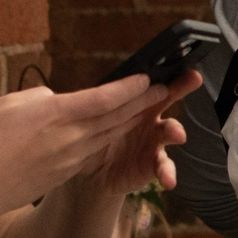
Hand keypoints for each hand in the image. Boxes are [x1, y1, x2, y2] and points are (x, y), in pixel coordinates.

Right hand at [0, 73, 185, 213]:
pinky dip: (108, 139)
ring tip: (148, 110)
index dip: (130, 88)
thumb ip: (42, 98)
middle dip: (142, 104)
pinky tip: (116, 133)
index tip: (148, 78)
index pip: (104, 98)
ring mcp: (71, 159)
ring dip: (131, 122)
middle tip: (164, 90)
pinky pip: (93, 152)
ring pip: (109, 136)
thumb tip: (59, 101)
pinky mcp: (66, 174)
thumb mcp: (12, 104)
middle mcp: (71, 137)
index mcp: (57, 114)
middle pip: (116, 118)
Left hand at [79, 69, 196, 196]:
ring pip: (169, 131)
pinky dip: (167, 172)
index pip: (144, 78)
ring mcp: (152, 141)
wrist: (87, 174)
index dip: (160, 66)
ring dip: (174, 130)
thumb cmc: (86, 138)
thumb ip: (75, 107)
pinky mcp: (151, 165)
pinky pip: (163, 167)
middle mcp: (146, 117)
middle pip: (167, 97)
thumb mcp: (82, 119)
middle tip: (193, 78)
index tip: (176, 57)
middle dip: (181, 87)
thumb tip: (44, 95)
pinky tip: (168, 180)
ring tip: (177, 134)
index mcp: (131, 101)